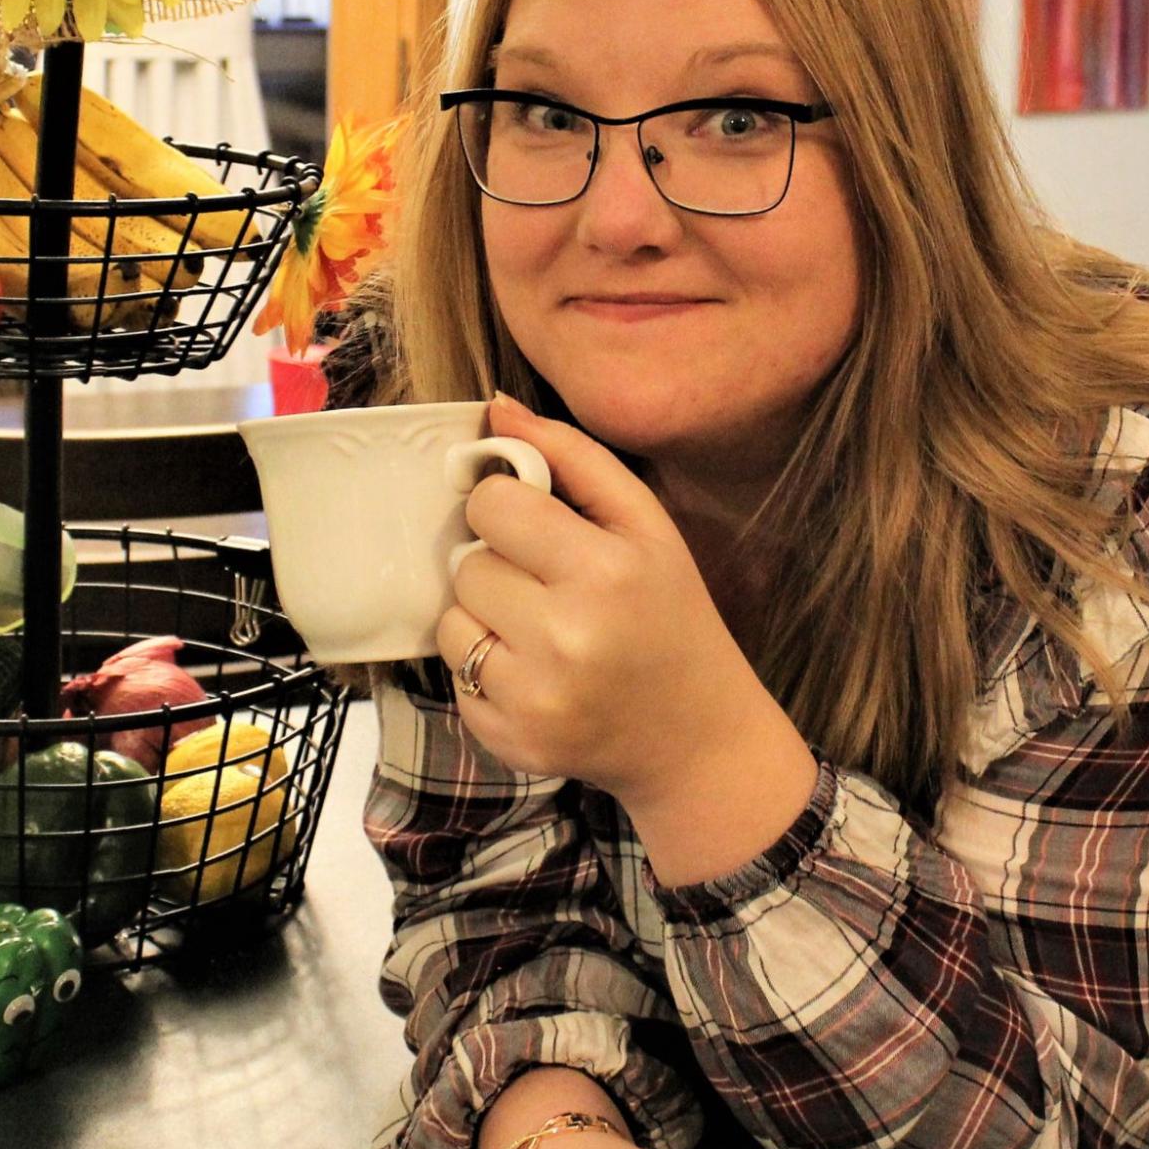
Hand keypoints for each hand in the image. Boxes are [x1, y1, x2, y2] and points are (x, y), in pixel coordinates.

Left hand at [436, 394, 772, 807]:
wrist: (697, 738)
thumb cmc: (670, 613)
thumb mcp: (647, 525)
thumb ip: (572, 456)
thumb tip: (496, 406)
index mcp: (604, 570)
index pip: (493, 506)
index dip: (505, 508)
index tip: (534, 526)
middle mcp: (565, 636)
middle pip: (467, 567)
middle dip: (498, 568)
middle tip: (546, 586)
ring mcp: (535, 698)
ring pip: (451, 625)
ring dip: (483, 621)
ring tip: (538, 632)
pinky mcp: (510, 743)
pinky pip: (456, 682)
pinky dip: (485, 674)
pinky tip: (536, 676)